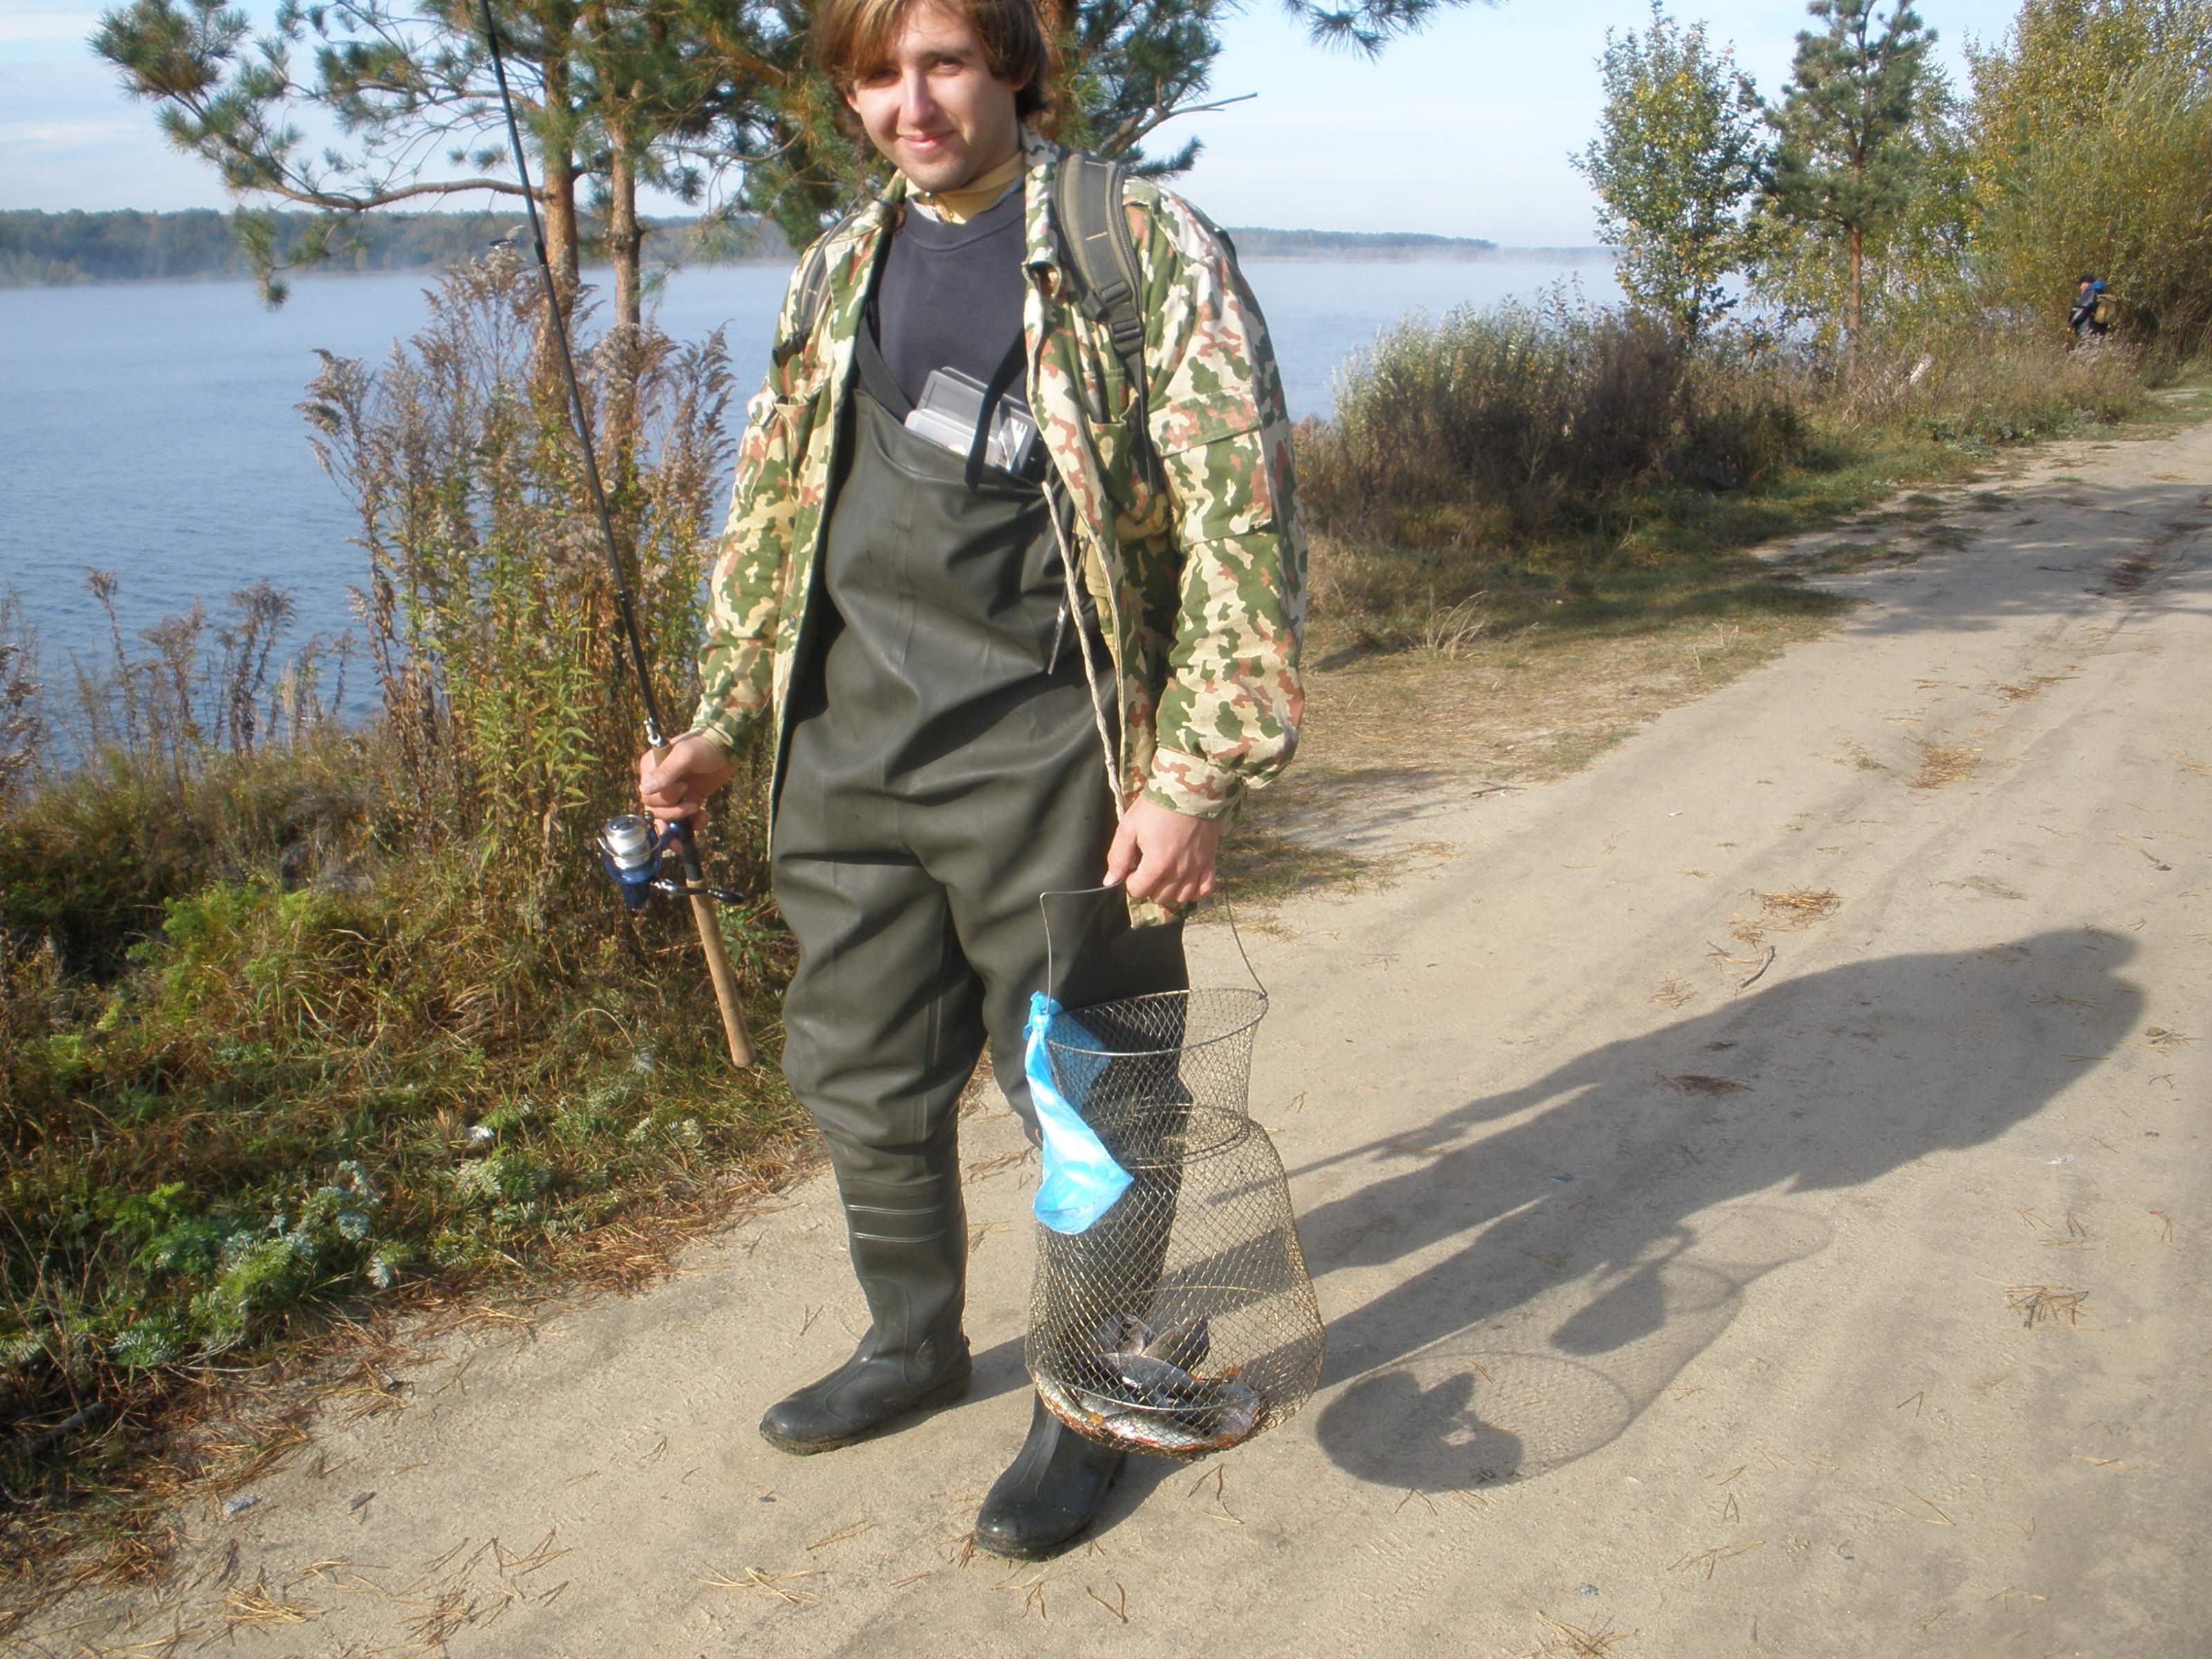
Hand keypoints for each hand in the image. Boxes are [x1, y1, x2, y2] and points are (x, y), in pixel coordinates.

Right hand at [638, 732, 736, 831]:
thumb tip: (644, 790)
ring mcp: (674, 793)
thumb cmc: (704, 745)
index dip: (664, 798)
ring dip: (681, 823)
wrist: (728, 747)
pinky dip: (694, 824)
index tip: (685, 786)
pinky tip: (704, 817)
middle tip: (693, 805)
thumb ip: (666, 772)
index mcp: (651, 768)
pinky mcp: (690, 799)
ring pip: (667, 818)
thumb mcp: (685, 755)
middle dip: (673, 812)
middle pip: (655, 809)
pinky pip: (685, 820)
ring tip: (698, 814)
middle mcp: (659, 782)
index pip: (647, 795)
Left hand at [1104, 797, 1223, 907]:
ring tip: (1165, 873)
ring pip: (1180, 897)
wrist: (1190, 789)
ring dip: (1169, 890)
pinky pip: (1204, 890)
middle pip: (1158, 897)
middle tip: (1147, 865)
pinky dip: (1194, 891)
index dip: (1130, 880)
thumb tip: (1110, 881)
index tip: (1132, 865)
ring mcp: (1196, 868)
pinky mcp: (1210, 861)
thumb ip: (1118, 856)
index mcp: (1157, 864)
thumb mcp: (1129, 826)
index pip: (1137, 891)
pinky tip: (1185, 881)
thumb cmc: (1156, 806)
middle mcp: (1178, 871)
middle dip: (1148, 885)